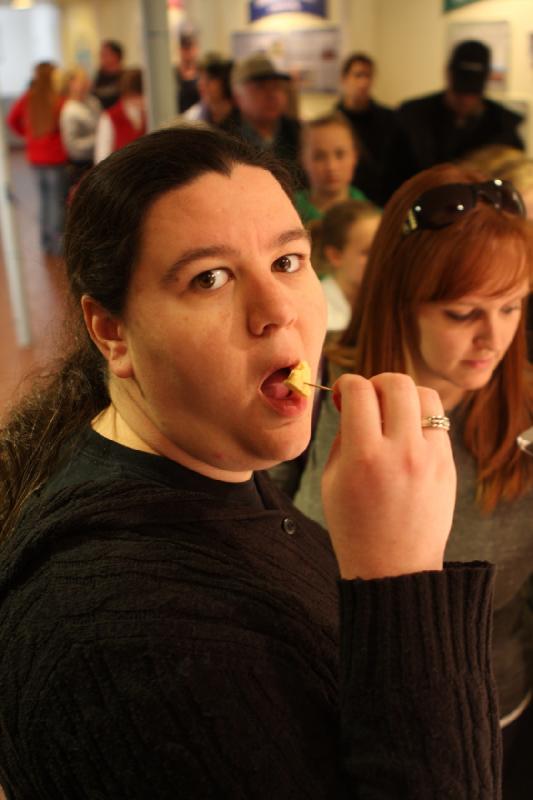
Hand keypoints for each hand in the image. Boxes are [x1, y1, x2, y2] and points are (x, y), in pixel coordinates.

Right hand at [321, 373, 455, 579]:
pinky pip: (438, 422)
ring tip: (391, 412)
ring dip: (404, 395)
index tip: (342, 393)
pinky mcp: (448, 465)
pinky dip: (419, 419)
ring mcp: (430, 457)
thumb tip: (352, 404)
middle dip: (375, 382)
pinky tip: (406, 435)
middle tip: (367, 398)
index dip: (346, 384)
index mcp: (364, 456)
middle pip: (396, 383)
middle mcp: (401, 451)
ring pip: (425, 395)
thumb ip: (342, 436)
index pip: (359, 391)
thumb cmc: (354, 527)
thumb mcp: (331, 480)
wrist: (393, 568)